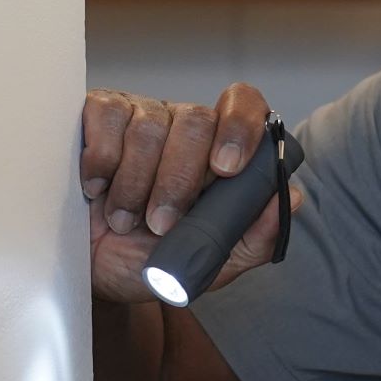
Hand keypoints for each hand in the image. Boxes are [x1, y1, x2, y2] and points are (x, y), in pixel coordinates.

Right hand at [79, 84, 293, 304]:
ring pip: (149, 127)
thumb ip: (254, 238)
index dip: (240, 127)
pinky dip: (102, 162)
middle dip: (178, 180)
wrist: (90, 274)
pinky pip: (106, 118)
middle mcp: (182, 124)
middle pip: (196, 120)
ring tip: (123, 220)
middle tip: (160, 224)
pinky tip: (96, 189)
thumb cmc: (151, 263)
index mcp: (217, 149)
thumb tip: (289, 198)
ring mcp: (139, 115)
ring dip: (134, 185)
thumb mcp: (208, 264)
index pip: (244, 105)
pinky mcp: (98, 114)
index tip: (226, 169)